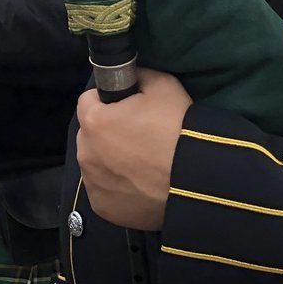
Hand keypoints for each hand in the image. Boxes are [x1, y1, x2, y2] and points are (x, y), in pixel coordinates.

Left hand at [76, 68, 191, 230]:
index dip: (108, 101)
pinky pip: (103, 189)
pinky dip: (116, 186)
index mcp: (94, 121)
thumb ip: (138, 75)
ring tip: (141, 164)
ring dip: (109, 160)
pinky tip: (139, 184)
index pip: (88, 101)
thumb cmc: (177, 128)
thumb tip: (129, 77)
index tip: (128, 109)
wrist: (197, 179)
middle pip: (90, 134)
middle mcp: (85, 153)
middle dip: (107, 132)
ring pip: (95, 163)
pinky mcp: (103, 208)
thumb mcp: (163, 85)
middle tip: (138, 137)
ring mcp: (93, 183)